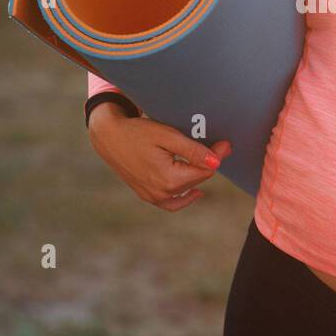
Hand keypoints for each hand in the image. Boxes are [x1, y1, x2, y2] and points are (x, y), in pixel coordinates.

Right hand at [88, 104, 232, 210]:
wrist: (109, 137)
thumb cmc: (137, 132)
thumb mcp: (167, 136)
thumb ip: (193, 150)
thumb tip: (216, 163)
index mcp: (168, 178)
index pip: (204, 171)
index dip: (217, 156)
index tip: (226, 143)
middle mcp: (161, 193)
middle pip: (197, 179)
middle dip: (208, 163)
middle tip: (218, 145)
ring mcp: (153, 197)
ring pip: (186, 190)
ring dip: (198, 176)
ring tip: (206, 160)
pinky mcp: (147, 196)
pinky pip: (172, 203)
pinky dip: (184, 198)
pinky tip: (195, 191)